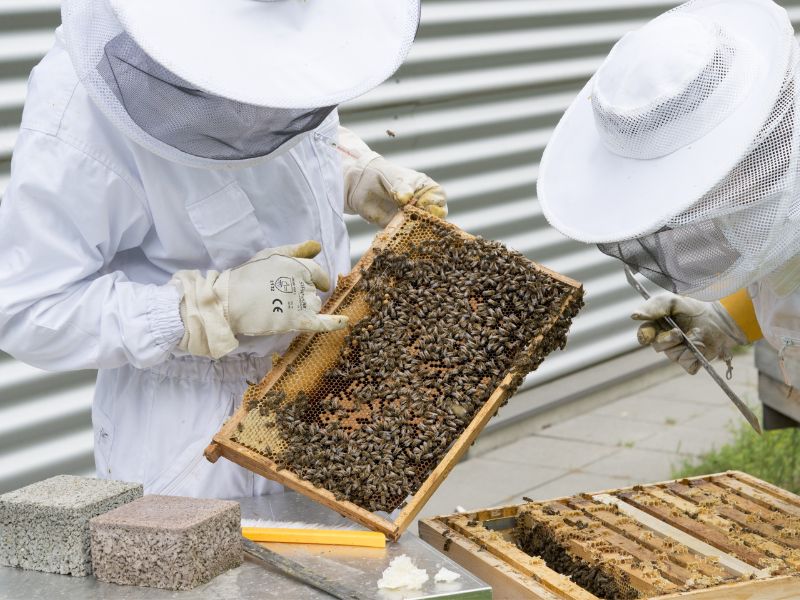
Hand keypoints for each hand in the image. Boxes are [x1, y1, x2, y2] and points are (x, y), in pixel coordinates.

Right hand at [172, 241, 347, 358]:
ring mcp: (301, 301)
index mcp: (298, 264)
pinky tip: (345, 322)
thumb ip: (296, 251)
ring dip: (304, 309)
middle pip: (315, 292)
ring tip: (280, 308)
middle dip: (304, 296)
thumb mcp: (271, 255)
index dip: (317, 280)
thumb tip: (318, 246)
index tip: (316, 284)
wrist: (229, 300)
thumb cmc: (247, 276)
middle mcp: (303, 281)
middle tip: (281, 299)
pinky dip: (335, 323)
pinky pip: (322, 322)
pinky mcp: (297, 320)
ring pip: (314, 306)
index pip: (318, 274)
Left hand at [338, 126, 446, 226]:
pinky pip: (405, 236)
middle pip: (434, 219)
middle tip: (414, 217)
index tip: (421, 204)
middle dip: (427, 221)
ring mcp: (413, 219)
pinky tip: (397, 235)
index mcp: (429, 191)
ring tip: (404, 226)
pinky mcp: (400, 229)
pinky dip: (402, 238)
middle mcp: (424, 207)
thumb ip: (402, 187)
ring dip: (415, 231)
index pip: (439, 200)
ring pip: (421, 230)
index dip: (434, 205)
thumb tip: (405, 198)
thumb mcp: (396, 178)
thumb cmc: (385, 176)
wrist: (364, 184)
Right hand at [631, 293, 745, 374]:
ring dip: (684, 346)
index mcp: (657, 326)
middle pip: (657, 346)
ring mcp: (677, 353)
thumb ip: (653, 307)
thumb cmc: (694, 307)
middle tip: (678, 333)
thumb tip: (634, 315)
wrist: (720, 317)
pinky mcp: (691, 362)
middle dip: (667, 339)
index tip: (648, 334)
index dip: (644, 335)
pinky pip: (688, 365)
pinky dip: (695, 356)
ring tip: (697, 334)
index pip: (644, 334)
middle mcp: (665, 341)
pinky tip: (702, 346)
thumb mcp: (672, 301)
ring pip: (672, 356)